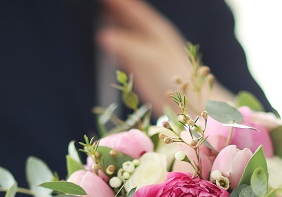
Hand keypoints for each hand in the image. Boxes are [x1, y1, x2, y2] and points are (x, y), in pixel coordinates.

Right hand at [96, 0, 232, 113]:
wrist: (188, 103)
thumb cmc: (175, 77)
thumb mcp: (150, 58)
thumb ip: (127, 46)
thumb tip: (102, 36)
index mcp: (154, 28)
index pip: (131, 7)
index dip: (117, 1)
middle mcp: (148, 36)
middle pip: (126, 16)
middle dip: (111, 7)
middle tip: (94, 2)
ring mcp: (143, 51)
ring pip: (122, 31)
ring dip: (110, 23)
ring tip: (93, 11)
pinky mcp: (139, 66)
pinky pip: (121, 49)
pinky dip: (111, 43)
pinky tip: (101, 39)